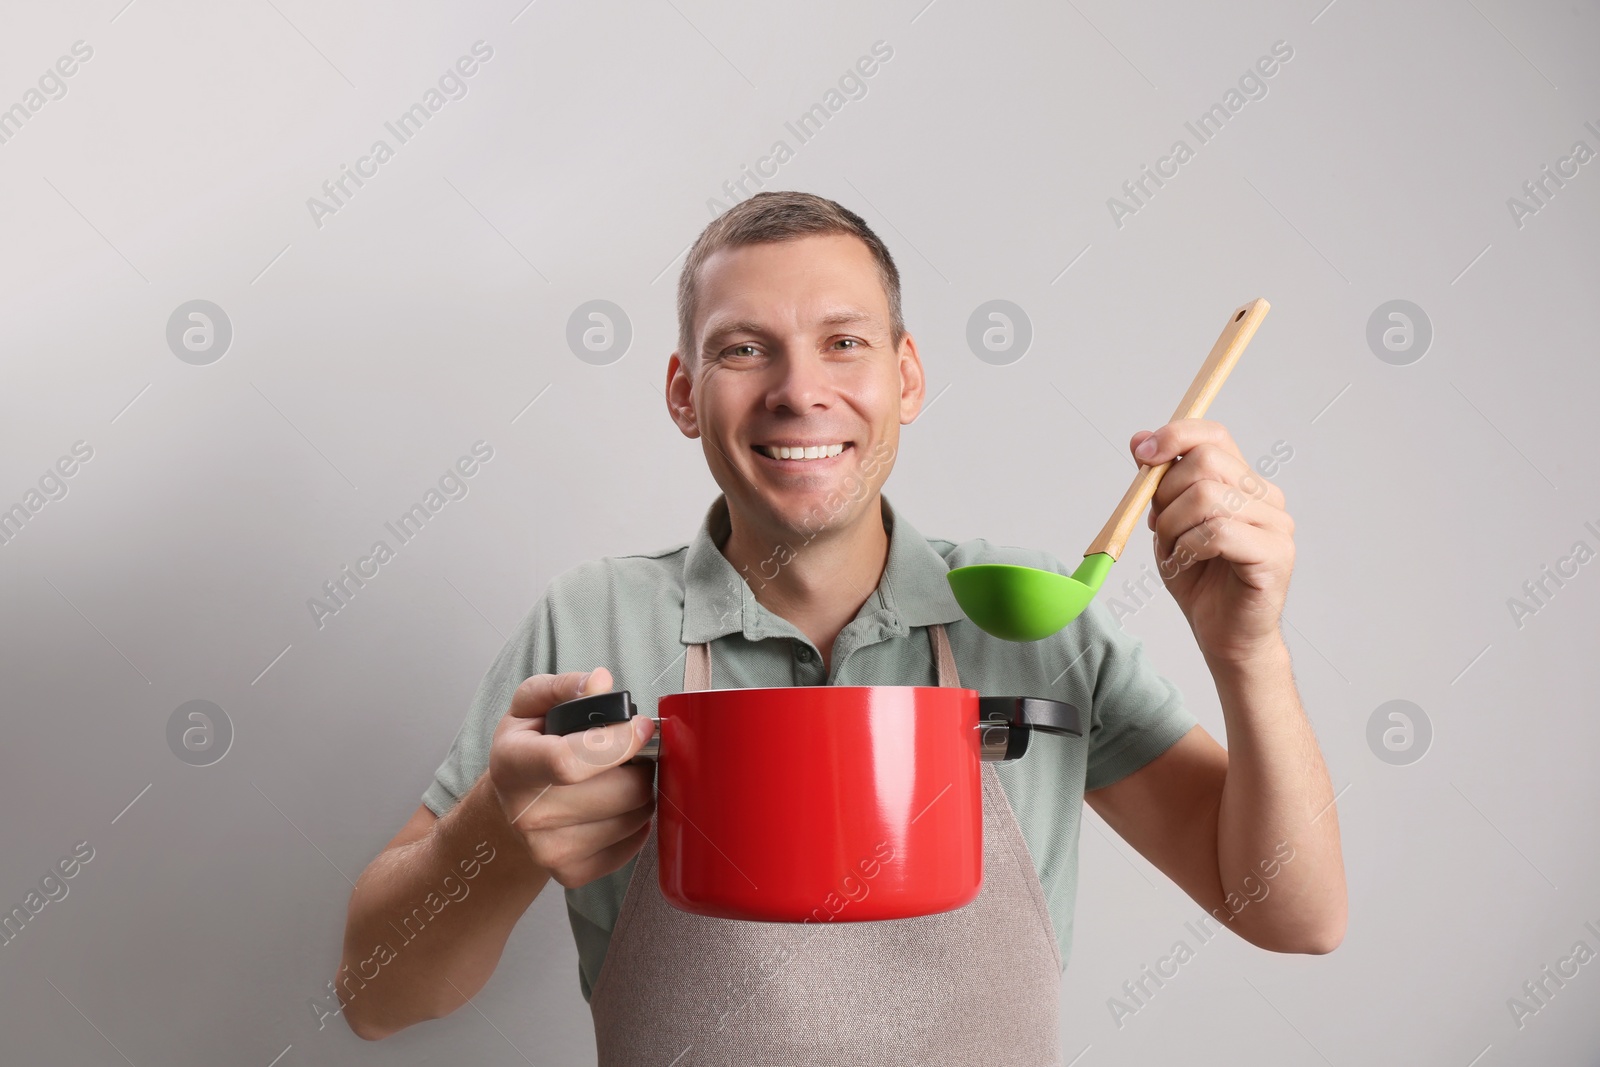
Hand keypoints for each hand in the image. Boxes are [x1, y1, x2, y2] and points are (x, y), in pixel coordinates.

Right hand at [488, 668, 656, 888]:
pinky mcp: (572, 874)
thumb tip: (600, 682)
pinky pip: (634, 844)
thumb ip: (565, 687)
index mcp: (513, 764)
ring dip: (642, 791)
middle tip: (631, 752)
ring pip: (635, 816)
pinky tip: (617, 805)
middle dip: (640, 764)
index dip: (619, 742)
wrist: (509, 809)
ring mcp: (548, 851)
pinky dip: (637, 821)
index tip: (642, 726)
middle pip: (619, 791)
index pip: (570, 761)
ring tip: (621, 777)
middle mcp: (526, 815)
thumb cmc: (527, 750)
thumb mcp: (531, 705)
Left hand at [1132, 419, 1294, 665]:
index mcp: (1243, 483)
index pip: (1213, 435)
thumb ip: (1159, 484)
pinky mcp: (1275, 553)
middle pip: (1205, 461)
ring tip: (1175, 551)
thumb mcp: (1168, 524)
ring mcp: (1276, 524)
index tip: (1142, 454)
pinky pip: (1218, 533)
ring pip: (1206, 496)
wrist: (1223, 635)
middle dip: (1165, 493)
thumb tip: (1138, 438)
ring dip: (1173, 526)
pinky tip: (1189, 563)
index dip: (1174, 436)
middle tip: (1159, 528)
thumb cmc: (1199, 580)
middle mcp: (1266, 497)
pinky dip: (1189, 548)